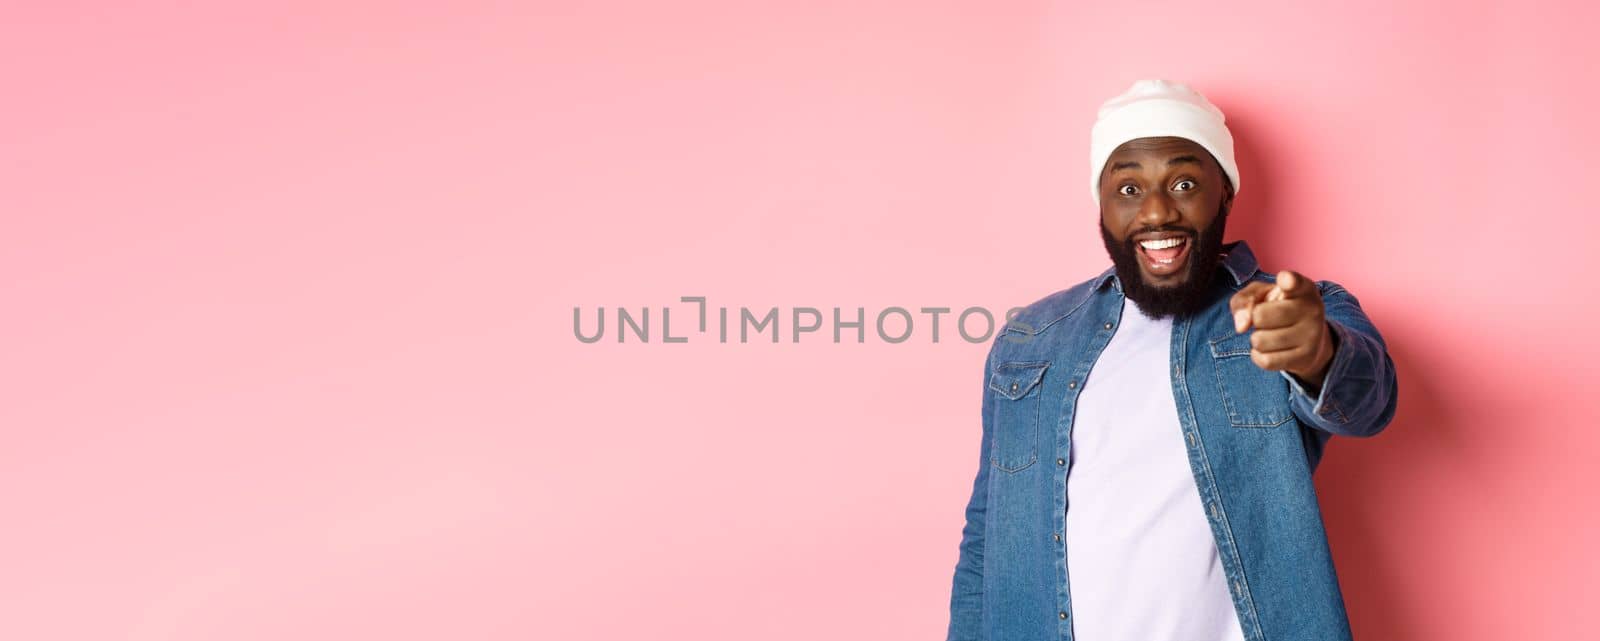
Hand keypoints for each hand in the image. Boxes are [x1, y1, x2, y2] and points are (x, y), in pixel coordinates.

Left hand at [1228, 270, 1335, 389]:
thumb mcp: (1261, 295)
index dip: (1287, 281)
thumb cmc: (1279, 309)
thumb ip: (1244, 300)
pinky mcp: (1306, 357)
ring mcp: (1312, 334)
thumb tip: (1241, 326)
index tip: (1285, 281)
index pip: (1294, 282)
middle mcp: (1312, 309)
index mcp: (1302, 287)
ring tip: (1271, 334)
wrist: (1309, 340)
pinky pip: (1266, 361)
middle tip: (1268, 319)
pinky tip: (1270, 349)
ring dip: (1257, 339)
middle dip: (1255, 320)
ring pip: (1259, 341)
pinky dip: (1259, 356)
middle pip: (1259, 316)